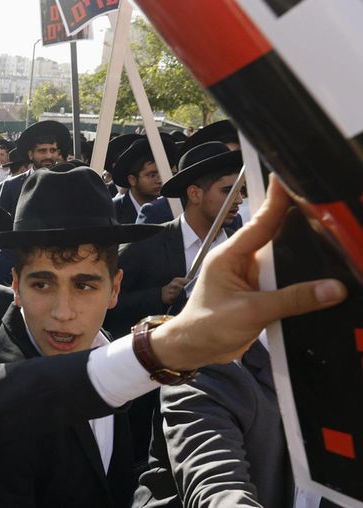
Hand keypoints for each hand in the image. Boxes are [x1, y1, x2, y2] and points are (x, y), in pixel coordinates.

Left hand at [151, 175, 346, 370]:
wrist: (193, 350)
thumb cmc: (206, 327)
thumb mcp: (249, 312)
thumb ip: (291, 300)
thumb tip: (333, 289)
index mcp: (230, 255)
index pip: (261, 221)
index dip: (279, 199)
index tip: (293, 177)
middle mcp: (242, 260)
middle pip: (277, 235)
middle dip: (301, 221)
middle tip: (328, 207)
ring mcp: (253, 277)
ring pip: (286, 258)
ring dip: (306, 252)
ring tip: (334, 234)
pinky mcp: (262, 294)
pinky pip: (288, 280)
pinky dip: (304, 277)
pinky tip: (325, 273)